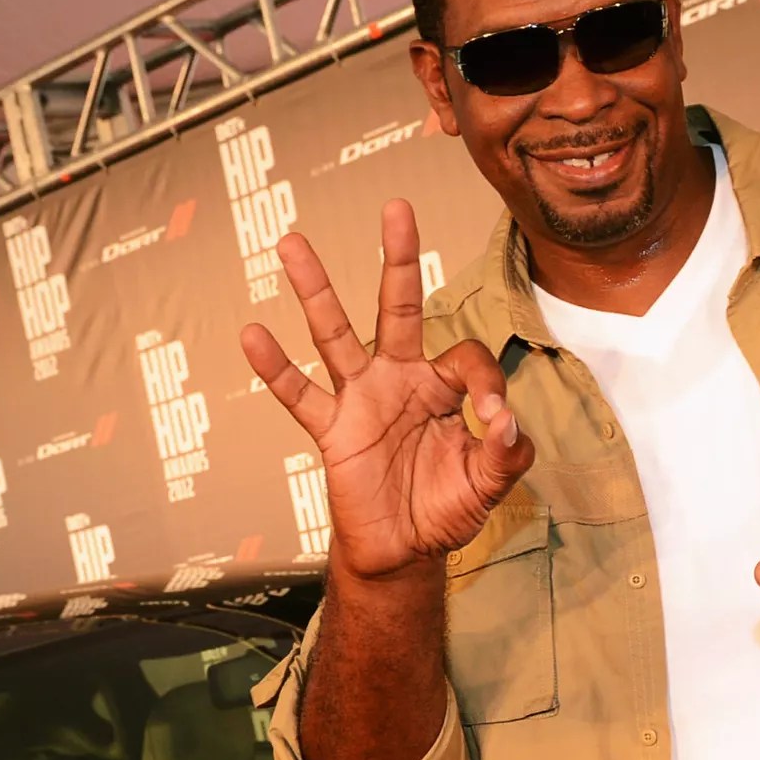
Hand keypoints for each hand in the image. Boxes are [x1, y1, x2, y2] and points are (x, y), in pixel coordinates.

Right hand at [241, 201, 534, 580]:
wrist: (404, 552)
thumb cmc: (447, 508)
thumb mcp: (490, 483)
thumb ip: (508, 453)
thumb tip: (507, 421)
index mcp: (444, 387)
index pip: (466, 359)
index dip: (486, 384)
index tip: (496, 421)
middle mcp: (400, 379)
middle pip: (397, 307)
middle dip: (398, 259)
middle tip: (397, 208)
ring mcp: (361, 399)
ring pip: (335, 334)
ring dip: (315, 290)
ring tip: (291, 242)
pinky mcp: (332, 429)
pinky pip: (299, 395)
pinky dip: (273, 369)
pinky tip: (252, 334)